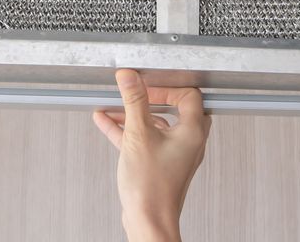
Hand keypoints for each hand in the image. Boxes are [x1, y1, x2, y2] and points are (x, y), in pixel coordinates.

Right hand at [92, 68, 209, 241]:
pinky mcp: (161, 165)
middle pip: (174, 109)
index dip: (165, 87)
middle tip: (136, 92)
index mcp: (192, 131)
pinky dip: (129, 131)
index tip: (145, 85)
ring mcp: (175, 154)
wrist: (148, 222)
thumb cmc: (151, 188)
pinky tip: (108, 123)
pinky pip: (146, 140)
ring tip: (114, 107)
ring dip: (134, 115)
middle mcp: (188, 142)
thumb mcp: (138, 135)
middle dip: (151, 99)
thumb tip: (130, 77)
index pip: (188, 95)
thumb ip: (134, 102)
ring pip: (156, 125)